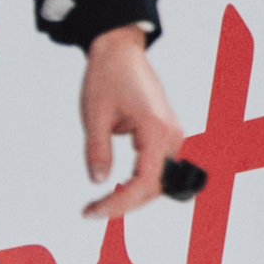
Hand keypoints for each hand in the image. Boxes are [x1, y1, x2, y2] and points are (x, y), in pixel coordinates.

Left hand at [77, 26, 187, 222]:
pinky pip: (158, 167)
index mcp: (156, 129)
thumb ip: (97, 151)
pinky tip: (117, 187)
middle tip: (92, 211)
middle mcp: (171, 134)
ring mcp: (172, 133)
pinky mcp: (166, 133)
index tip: (91, 211)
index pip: (144, 182)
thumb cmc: (108, 76)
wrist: (121, 52)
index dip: (118, 203)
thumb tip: (99, 182)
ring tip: (102, 203)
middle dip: (125, 204)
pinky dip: (139, 182)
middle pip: (155, 186)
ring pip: (159, 179)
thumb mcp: (94, 115)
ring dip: (133, 195)